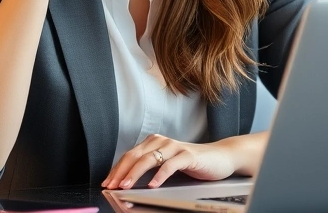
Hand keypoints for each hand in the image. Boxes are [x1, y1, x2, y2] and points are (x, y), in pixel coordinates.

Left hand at [102, 134, 239, 189]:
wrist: (221, 157)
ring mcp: (175, 147)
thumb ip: (150, 169)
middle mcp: (162, 141)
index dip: (116, 169)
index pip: (129, 155)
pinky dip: (159, 176)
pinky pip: (170, 165)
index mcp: (154, 143)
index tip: (106, 183)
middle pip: (135, 156)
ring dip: (135, 174)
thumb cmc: (193, 163)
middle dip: (121, 172)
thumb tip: (127, 182)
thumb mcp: (167, 165)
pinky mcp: (188, 155)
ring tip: (125, 186)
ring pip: (149, 159)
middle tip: (111, 186)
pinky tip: (152, 185)